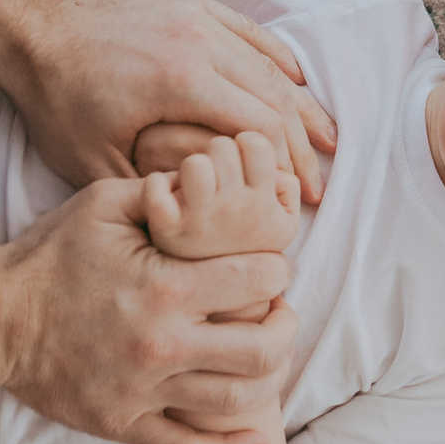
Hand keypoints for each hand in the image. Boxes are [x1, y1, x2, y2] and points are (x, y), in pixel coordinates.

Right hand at [0, 176, 299, 443]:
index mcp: (166, 288)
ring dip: (269, 378)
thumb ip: (163, 191)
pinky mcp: (125, 424)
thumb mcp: (103, 203)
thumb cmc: (49, 256)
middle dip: (285, 326)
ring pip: (238, 401)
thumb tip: (212, 179)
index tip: (267, 266)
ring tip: (265, 355)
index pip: (261, 280)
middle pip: (263, 348)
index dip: (275, 268)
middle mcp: (163, 345)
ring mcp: (145, 391)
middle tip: (278, 313)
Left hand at [7, 0, 334, 203]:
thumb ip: (156, 191)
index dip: (286, 169)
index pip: (259, 127)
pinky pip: (248, 30)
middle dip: (302, 144)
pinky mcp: (188, 1)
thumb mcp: (98, 166)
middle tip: (319, 181)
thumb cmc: (59, 106)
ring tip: (325, 139)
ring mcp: (195, 14)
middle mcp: (198, 39)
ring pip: (267, 62)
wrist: (32, 33)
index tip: (300, 201)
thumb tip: (207, 220)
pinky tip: (297, 83)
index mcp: (182, 80)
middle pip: (274, 95)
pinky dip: (276, 59)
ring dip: (299, 104)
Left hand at [144, 132, 301, 260]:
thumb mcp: (282, 223)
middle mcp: (238, 212)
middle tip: (216, 180)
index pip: (256, 142)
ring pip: (194, 163)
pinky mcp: (167, 231)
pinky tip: (164, 199)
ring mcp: (202, 221)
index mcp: (267, 206)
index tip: (240, 167)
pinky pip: (157, 186)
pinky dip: (156, 187)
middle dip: (217, 156)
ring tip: (193, 190)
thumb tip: (281, 158)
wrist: (212, 301)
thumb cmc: (245, 247)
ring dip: (190, 170)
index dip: (245, 147)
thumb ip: (288, 186)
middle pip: (223, 147)